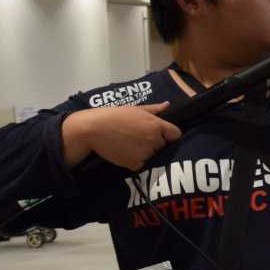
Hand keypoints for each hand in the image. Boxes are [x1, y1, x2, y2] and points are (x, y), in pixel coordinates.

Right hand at [63, 102, 181, 170]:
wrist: (93, 129)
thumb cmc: (113, 115)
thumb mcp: (134, 108)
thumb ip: (154, 109)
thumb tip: (167, 105)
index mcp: (157, 125)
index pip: (176, 134)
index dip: (169, 134)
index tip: (159, 133)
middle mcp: (155, 140)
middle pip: (163, 145)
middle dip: (155, 142)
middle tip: (137, 136)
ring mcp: (146, 154)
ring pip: (152, 156)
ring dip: (145, 152)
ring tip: (128, 143)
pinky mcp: (136, 164)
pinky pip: (141, 164)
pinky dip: (135, 161)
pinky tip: (124, 151)